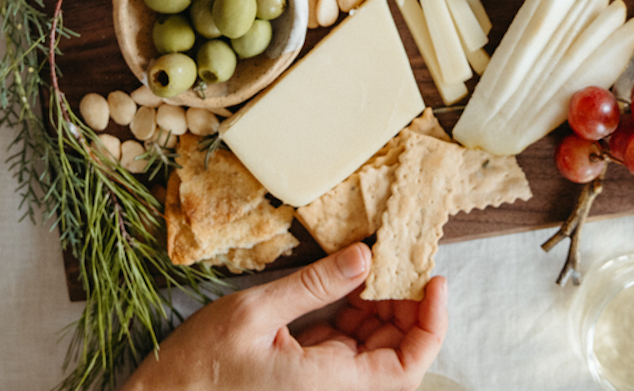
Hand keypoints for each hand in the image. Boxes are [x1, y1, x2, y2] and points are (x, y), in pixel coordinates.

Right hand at [121, 244, 447, 390]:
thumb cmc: (198, 368)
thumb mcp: (255, 312)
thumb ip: (315, 285)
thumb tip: (365, 256)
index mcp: (330, 387)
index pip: (408, 365)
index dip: (432, 323)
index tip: (434, 279)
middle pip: (397, 356)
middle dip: (404, 307)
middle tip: (394, 261)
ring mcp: (321, 390)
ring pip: (374, 353)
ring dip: (379, 311)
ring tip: (367, 268)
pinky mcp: (307, 382)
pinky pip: (347, 352)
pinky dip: (353, 319)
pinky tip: (343, 287)